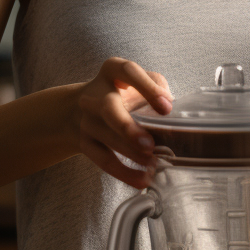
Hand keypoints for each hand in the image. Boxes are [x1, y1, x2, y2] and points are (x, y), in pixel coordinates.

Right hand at [76, 57, 172, 188]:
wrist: (79, 110)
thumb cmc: (121, 93)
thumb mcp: (137, 81)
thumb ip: (156, 86)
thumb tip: (170, 107)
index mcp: (111, 71)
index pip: (128, 72)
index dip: (147, 88)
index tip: (167, 107)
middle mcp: (94, 95)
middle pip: (108, 109)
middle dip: (127, 128)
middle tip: (149, 144)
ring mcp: (87, 121)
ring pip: (107, 138)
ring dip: (131, 154)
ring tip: (153, 165)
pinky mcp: (85, 144)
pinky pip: (103, 160)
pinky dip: (124, 172)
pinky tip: (142, 179)